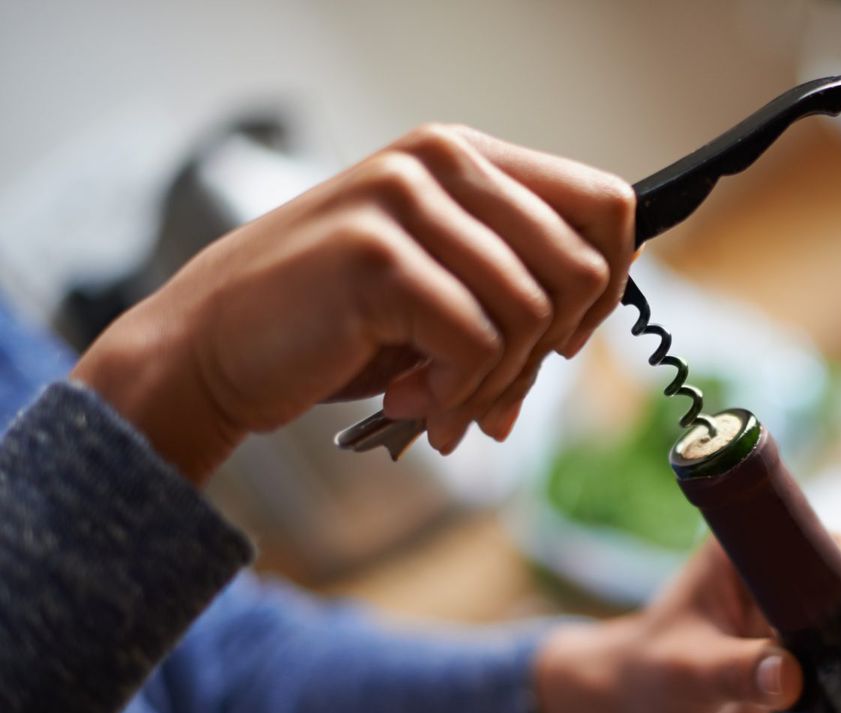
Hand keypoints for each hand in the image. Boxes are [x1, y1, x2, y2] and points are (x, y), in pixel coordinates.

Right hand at [71, 124, 635, 482]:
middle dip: (548, 356)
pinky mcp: (378, 258)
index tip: (565, 342)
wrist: (211, 351)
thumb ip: (514, 277)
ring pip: (532, 315)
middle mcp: (441, 161)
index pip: (606, 204)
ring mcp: (406, 202)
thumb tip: (605, 310)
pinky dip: (456, 396)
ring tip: (441, 408)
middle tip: (495, 398)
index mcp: (466, 157)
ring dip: (496, 387)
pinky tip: (409, 406)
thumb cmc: (336, 325)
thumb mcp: (441, 282)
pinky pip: (478, 346)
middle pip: (581, 270)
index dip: (608, 285)